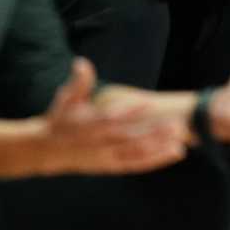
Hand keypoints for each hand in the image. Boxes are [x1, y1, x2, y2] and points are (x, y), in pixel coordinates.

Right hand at [1, 59, 188, 179]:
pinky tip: (177, 152)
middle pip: (128, 138)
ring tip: (181, 137)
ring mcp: (105, 157)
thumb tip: (81, 62)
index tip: (148, 102)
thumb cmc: (60, 119)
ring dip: (159, 146)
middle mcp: (97, 144)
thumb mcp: (65, 100)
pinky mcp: (112, 166)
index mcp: (86, 126)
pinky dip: (156, 160)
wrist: (48, 149)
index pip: (108, 118)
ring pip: (135, 153)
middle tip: (176, 123)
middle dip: (152, 131)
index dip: (128, 111)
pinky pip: (137, 164)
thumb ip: (78, 83)